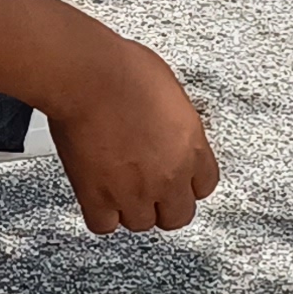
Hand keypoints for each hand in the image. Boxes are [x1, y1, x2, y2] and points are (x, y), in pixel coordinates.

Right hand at [43, 29, 219, 234]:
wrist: (87, 76)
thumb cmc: (122, 69)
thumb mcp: (169, 90)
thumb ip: (173, 122)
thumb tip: (165, 126)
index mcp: (191, 146)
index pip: (205, 186)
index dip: (188, 184)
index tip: (178, 180)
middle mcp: (169, 174)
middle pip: (178, 215)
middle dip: (164, 204)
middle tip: (150, 191)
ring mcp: (134, 190)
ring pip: (142, 224)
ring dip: (131, 209)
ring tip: (120, 191)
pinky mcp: (99, 196)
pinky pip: (104, 225)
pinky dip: (100, 214)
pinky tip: (97, 197)